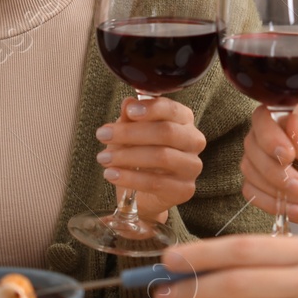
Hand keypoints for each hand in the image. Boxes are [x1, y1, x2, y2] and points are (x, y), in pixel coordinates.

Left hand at [98, 96, 206, 223]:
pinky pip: (155, 182)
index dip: (151, 109)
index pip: (172, 110)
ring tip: (103, 158)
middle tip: (103, 135)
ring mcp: (192, 166)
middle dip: (131, 133)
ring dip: (127, 156)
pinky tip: (111, 174)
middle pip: (166, 132)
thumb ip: (131, 118)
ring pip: (161, 156)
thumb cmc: (139, 156)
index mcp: (184, 121)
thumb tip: (128, 103)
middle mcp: (194, 141)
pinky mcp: (185, 189)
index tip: (129, 111)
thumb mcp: (130, 134)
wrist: (144, 194)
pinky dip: (130, 178)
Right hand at [240, 102, 297, 246]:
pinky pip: (251, 191)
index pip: (265, 116)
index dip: (270, 136)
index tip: (288, 157)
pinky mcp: (262, 182)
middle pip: (253, 144)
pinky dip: (273, 204)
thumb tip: (291, 119)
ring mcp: (266, 158)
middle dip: (276, 172)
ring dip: (278, 190)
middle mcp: (277, 134)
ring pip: (249, 170)